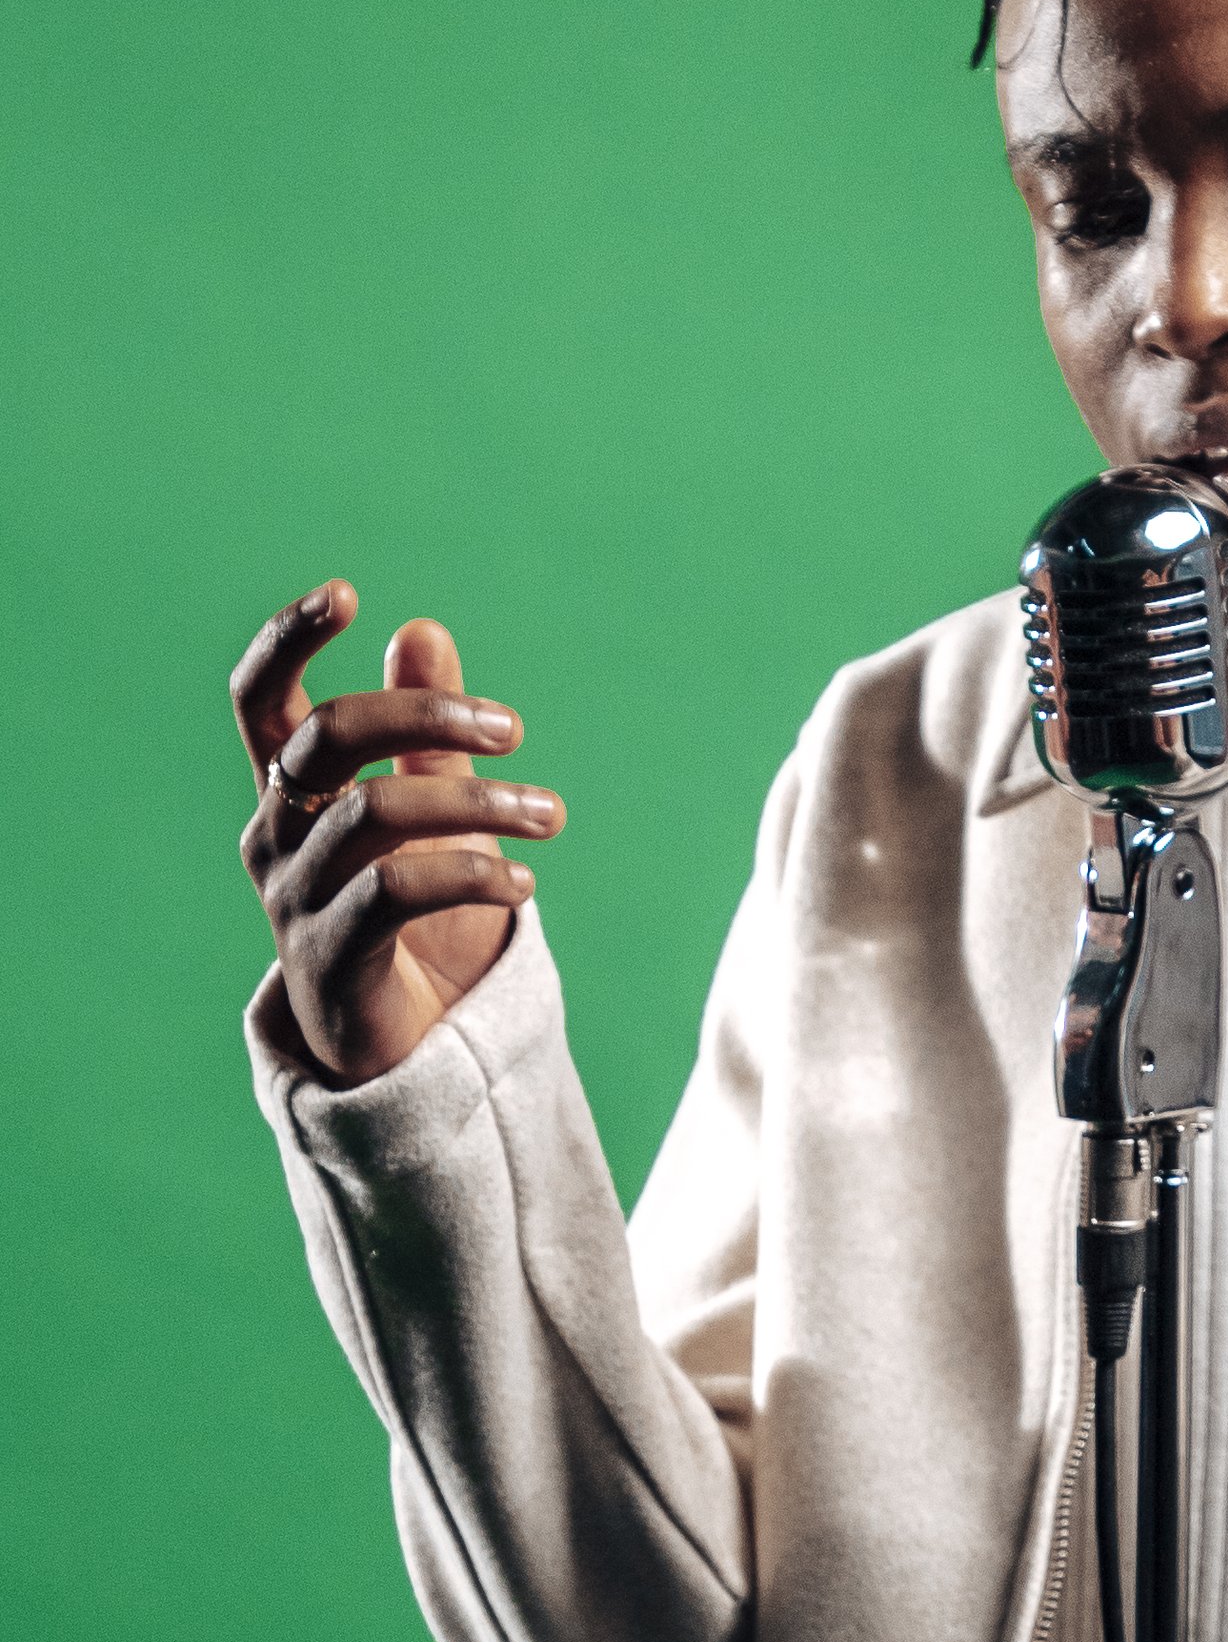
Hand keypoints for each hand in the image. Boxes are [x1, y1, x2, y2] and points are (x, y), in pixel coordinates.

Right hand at [232, 582, 563, 1085]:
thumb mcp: (426, 809)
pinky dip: (470, 875)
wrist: (404, 1049)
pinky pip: (393, 891)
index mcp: (290, 792)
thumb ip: (420, 730)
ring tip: (552, 818)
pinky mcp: (329, 958)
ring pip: (375, 812)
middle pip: (326, 737)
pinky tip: (525, 883)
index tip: (349, 592)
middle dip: (425, 717)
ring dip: (479, 805)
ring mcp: (294, 899)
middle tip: (515, 730)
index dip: (288, 639)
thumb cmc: (414, 917)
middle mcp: (276, 835)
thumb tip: (421, 629)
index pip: (261, 700)